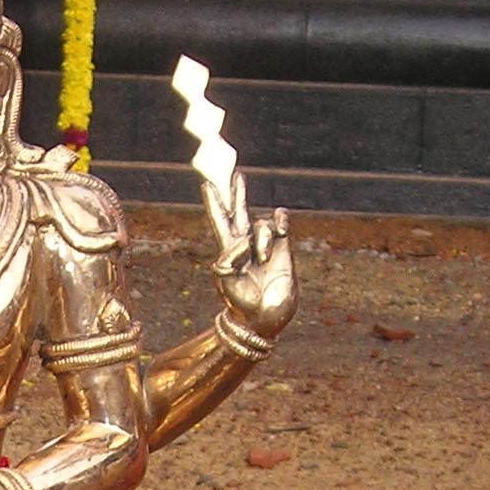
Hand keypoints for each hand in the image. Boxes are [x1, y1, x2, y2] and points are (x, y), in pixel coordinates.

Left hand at [202, 172, 294, 338]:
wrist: (264, 318)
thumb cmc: (241, 303)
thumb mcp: (225, 280)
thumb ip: (227, 257)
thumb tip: (242, 241)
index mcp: (227, 251)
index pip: (219, 220)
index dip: (214, 202)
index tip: (207, 183)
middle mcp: (245, 244)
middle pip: (239, 211)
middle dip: (235, 192)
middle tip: (232, 171)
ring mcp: (265, 244)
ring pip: (261, 223)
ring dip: (262, 239)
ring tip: (262, 260)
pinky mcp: (283, 246)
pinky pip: (280, 221)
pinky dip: (279, 221)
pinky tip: (280, 230)